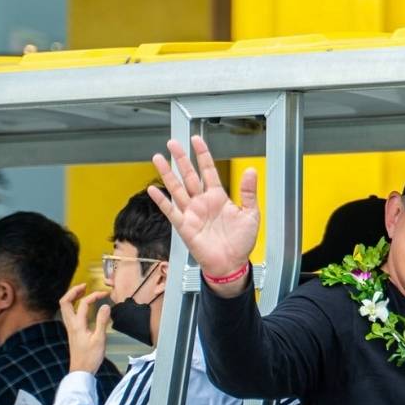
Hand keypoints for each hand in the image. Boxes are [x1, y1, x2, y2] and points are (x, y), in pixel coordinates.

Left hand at [60, 284, 110, 374]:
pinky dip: (74, 306)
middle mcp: (71, 324)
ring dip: (72, 297)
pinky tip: (82, 307)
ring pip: (65, 308)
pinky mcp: (72, 332)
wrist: (81, 371)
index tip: (105, 295)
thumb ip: (102, 321)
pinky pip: (69, 314)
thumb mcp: (99, 339)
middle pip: (65, 302)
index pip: (83, 304)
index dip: (94, 296)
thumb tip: (105, 306)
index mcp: (77, 325)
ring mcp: (70, 328)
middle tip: (85, 286)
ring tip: (83, 292)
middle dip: (74, 291)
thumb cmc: (90, 357)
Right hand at [148, 136, 260, 292]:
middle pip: (189, 175)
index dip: (203, 155)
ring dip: (167, 174)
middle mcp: (203, 202)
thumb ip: (248, 192)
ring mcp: (192, 213)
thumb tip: (252, 171)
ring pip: (177, 188)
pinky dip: (161, 200)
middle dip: (181, 158)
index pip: (209, 171)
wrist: (231, 264)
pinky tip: (153, 189)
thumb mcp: (250, 214)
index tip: (196, 140)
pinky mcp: (184, 226)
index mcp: (218, 197)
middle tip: (173, 142)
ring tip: (158, 158)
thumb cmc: (241, 242)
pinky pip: (170, 210)